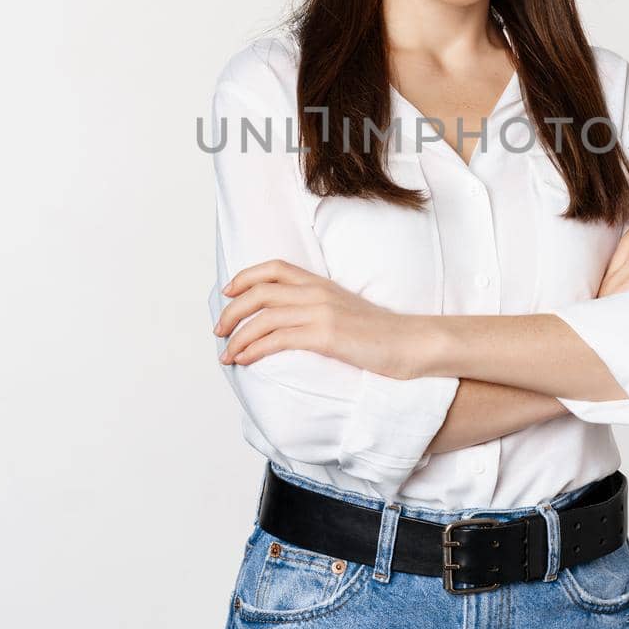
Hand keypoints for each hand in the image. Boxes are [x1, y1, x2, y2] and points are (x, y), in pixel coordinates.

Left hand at [213, 259, 423, 378]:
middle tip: (218, 331)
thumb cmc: (380, 334)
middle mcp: (317, 292)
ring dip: (238, 337)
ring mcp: (321, 312)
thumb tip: (290, 323)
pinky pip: (277, 339)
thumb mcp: (345, 311)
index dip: (245, 277)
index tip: (227, 293)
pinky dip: (254, 349)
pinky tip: (245, 360)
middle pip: (260, 292)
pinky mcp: (325, 335)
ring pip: (263, 317)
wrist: (410, 342)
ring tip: (226, 354)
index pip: (274, 268)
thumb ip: (318, 308)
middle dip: (232, 312)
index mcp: (321, 283)